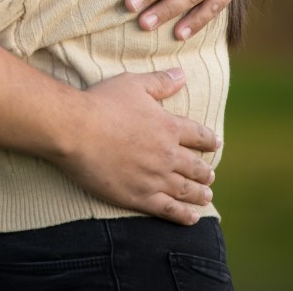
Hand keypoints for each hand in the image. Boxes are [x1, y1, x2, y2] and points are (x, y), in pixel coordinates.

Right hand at [59, 69, 218, 224]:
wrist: (76, 130)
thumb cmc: (102, 102)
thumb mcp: (132, 84)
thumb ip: (160, 82)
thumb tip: (182, 74)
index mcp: (168, 126)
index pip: (197, 135)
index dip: (208, 139)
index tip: (215, 144)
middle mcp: (167, 154)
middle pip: (195, 166)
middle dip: (205, 171)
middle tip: (211, 176)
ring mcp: (154, 178)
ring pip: (185, 190)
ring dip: (199, 193)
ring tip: (207, 196)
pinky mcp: (139, 196)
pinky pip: (168, 210)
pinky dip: (184, 215)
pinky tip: (192, 217)